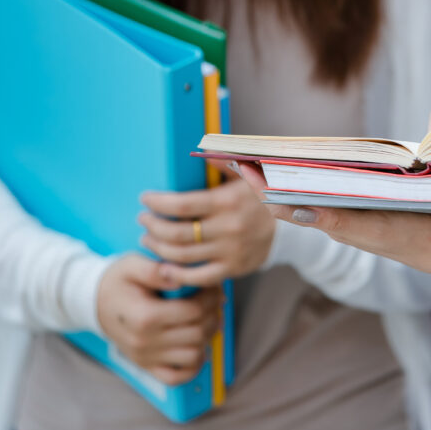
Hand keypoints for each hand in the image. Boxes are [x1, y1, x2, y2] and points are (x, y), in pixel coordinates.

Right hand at [97, 254, 221, 385]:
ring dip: (207, 337)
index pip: (193, 311)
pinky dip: (193, 365)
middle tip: (214, 301)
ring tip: (205, 319)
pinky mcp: (146, 366)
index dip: (211, 297)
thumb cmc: (119, 281)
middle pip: (198, 333)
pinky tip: (196, 345)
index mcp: (144, 316)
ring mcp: (145, 357)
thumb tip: (179, 277)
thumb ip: (155, 269)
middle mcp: (144, 341)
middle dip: (213, 314)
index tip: (213, 287)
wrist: (95, 302)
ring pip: (193, 355)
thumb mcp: (132, 264)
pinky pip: (176, 377)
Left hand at [138, 161, 275, 286]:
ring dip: (158, 247)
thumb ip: (224, 162)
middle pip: (176, 233)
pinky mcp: (233, 269)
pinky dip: (177, 275)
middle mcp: (228, 228)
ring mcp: (230, 251)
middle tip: (142, 219)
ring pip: (182, 255)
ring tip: (147, 238)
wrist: (288, 229)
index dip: (157, 203)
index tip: (145, 198)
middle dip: (152, 226)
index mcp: (228, 202)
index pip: (182, 205)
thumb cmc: (260, 197)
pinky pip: (198, 277)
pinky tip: (164, 266)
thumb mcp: (248, 173)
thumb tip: (197, 152)